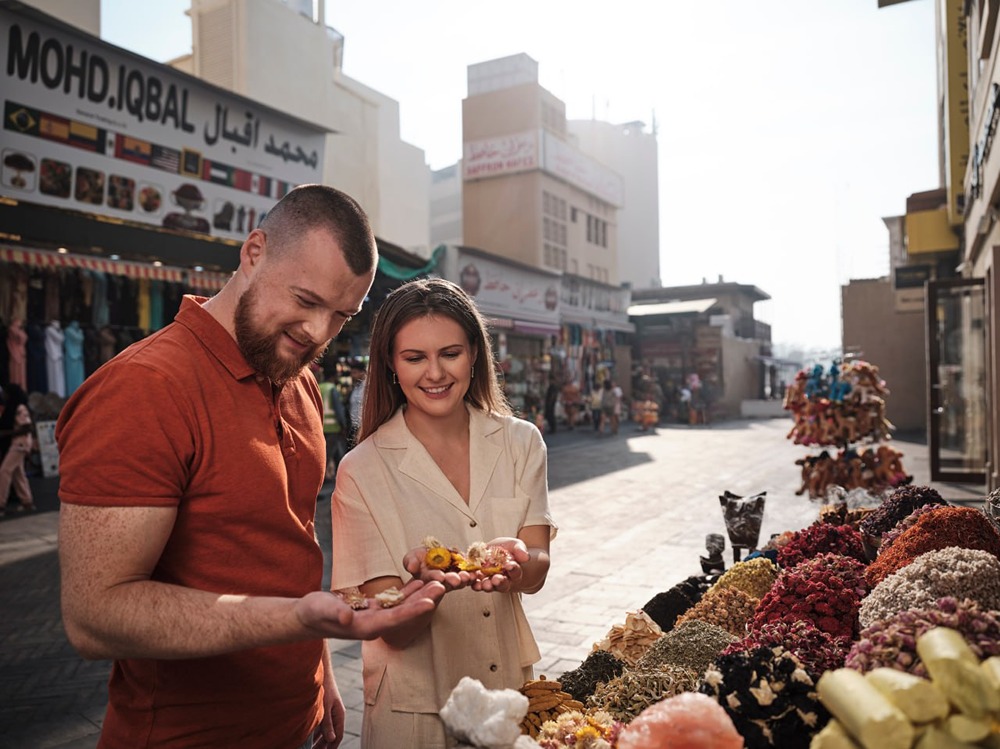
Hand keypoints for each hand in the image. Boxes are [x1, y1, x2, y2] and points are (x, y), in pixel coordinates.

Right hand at [296, 578, 444, 639]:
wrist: (307, 617)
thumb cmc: (312, 613)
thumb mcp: (320, 609)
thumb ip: (335, 612)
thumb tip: (348, 616)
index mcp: (365, 628)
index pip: (394, 619)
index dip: (412, 611)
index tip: (430, 602)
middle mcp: (375, 625)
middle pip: (404, 613)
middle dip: (424, 600)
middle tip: (443, 586)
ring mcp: (376, 618)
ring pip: (403, 606)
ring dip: (420, 595)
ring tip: (438, 582)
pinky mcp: (374, 610)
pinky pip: (395, 601)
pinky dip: (408, 592)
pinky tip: (419, 581)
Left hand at [313, 667, 343, 748]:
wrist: (320, 673)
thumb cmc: (324, 688)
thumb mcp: (325, 707)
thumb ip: (328, 723)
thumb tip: (331, 739)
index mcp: (339, 715)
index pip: (338, 736)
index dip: (332, 747)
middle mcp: (335, 715)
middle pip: (331, 735)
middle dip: (324, 746)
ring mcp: (329, 713)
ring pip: (325, 731)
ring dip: (319, 740)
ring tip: (310, 748)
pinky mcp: (323, 709)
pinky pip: (320, 725)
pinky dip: (315, 732)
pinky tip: (307, 737)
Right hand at [402, 546, 474, 591]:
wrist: (431, 557)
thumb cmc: (420, 559)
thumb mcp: (412, 558)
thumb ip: (410, 561)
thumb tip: (411, 567)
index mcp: (428, 578)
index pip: (431, 578)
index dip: (436, 577)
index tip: (440, 577)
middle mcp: (441, 581)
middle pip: (447, 582)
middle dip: (452, 580)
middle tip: (457, 580)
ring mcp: (452, 578)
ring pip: (460, 580)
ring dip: (465, 579)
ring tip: (469, 576)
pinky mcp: (462, 573)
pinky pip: (469, 575)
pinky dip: (474, 574)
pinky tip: (477, 573)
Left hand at [470, 537, 527, 592]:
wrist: (496, 551)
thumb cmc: (508, 549)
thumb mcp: (515, 545)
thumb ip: (520, 550)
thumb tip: (526, 557)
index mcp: (514, 572)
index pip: (515, 572)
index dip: (513, 569)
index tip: (510, 566)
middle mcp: (504, 580)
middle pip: (503, 584)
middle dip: (500, 582)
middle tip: (496, 579)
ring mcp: (491, 581)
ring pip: (490, 586)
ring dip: (487, 586)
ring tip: (484, 584)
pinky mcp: (480, 579)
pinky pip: (477, 583)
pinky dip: (475, 583)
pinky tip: (472, 582)